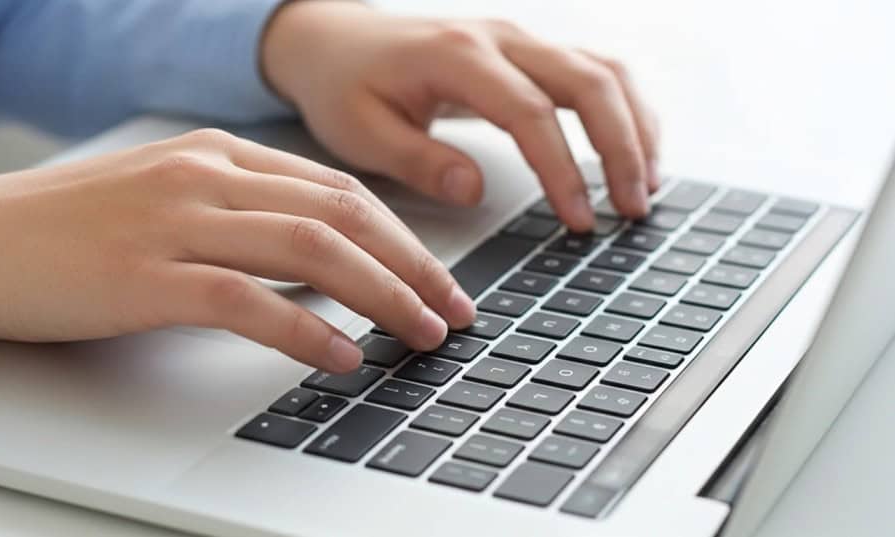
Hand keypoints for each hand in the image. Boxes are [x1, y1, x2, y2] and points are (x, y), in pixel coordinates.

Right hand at [0, 129, 475, 371]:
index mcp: (217, 154)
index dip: (401, 234)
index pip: (337, 188)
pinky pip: (248, 300)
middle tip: (453, 309)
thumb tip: (317, 255)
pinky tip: (340, 355)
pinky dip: (305, 329)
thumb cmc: (67, 226)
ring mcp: (177, 222)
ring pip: (312, 250)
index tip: (437, 274)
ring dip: (381, 295)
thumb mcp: (166, 196)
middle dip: (413, 265)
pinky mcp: (147, 277)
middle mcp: (207, 176)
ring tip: (420, 334)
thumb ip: (239, 212)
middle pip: (343, 215)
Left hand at [262, 2, 659, 230]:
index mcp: (456, 57)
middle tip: (632, 209)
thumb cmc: (345, 86)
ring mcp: (518, 40)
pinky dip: (623, 110)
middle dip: (621, 149)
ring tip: (645, 186)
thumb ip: (418, 160)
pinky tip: (634, 150)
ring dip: (635, 127)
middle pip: (588, 82)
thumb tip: (474, 190)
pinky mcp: (527, 52)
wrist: (335, 42)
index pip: (531, 113)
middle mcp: (499, 38)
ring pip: (603, 70)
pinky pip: (593, 71)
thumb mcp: (361, 132)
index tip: (580, 220)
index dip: (563, 170)